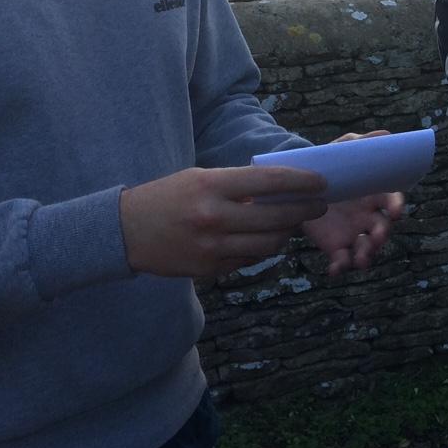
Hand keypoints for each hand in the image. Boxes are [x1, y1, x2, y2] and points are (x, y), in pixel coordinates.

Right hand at [120, 166, 327, 277]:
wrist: (126, 231)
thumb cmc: (168, 196)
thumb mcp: (200, 178)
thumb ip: (238, 184)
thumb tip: (281, 189)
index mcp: (212, 186)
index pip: (269, 181)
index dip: (302, 182)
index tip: (322, 182)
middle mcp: (214, 217)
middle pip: (277, 217)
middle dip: (305, 211)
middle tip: (320, 206)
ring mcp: (211, 247)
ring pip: (268, 245)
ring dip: (287, 233)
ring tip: (294, 223)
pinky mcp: (208, 270)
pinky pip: (248, 260)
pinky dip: (262, 249)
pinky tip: (265, 239)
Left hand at [301, 131, 404, 276]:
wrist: (302, 185)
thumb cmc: (333, 166)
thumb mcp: (345, 149)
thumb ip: (364, 143)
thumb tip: (386, 135)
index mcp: (375, 194)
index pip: (392, 201)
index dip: (397, 206)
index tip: (396, 211)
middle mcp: (369, 216)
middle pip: (383, 229)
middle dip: (382, 235)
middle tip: (376, 237)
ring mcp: (354, 233)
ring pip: (367, 248)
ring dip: (367, 255)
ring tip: (361, 259)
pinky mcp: (336, 245)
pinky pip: (342, 260)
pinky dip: (341, 267)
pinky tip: (336, 269)